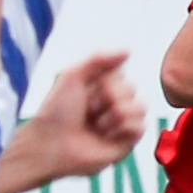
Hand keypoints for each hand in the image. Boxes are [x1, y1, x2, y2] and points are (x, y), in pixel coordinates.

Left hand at [18, 50, 147, 176]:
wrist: (51, 143)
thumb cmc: (57, 110)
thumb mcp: (72, 74)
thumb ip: (99, 57)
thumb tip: (129, 49)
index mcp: (102, 86)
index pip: (121, 73)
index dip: (104, 81)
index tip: (83, 92)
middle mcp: (113, 103)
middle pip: (131, 88)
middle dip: (107, 98)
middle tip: (87, 111)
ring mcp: (121, 123)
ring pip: (140, 107)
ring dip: (114, 115)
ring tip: (96, 126)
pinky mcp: (126, 142)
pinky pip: (140, 127)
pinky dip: (122, 129)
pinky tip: (105, 136)